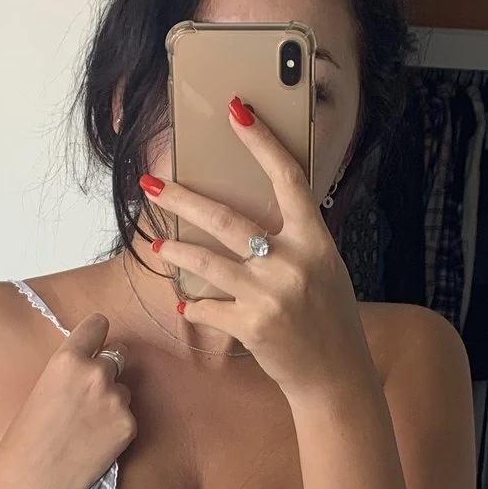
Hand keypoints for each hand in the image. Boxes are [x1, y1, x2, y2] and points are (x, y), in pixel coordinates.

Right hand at [0, 312, 134, 488]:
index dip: (98, 335)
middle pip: (119, 355)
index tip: (98, 342)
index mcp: (68, 358)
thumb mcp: (42, 389)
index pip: (98, 325)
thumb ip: (70, 370)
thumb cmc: (26, 439)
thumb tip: (92, 362)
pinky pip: (129, 417)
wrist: (30, 482)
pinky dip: (117, 427)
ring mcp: (117, 400)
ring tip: (86, 428)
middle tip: (88, 396)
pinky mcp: (129, 426)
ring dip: (113, 401)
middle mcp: (96, 373)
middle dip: (109, 370)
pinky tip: (95, 444)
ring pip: (125, 389)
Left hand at [144, 100, 372, 403]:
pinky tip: (187, 305)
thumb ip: (296, 242)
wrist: (336, 376)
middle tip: (151, 184)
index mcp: (315, 240)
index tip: (237, 111)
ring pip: (206, 262)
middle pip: (226, 219)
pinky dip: (195, 307)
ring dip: (177, 253)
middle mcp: (292, 262)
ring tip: (159, 247)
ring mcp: (270, 294)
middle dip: (182, 200)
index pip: (287, 178)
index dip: (261, 142)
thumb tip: (255, 217)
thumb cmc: (330, 319)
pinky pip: (208, 308)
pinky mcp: (250, 326)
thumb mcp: (325, 269)